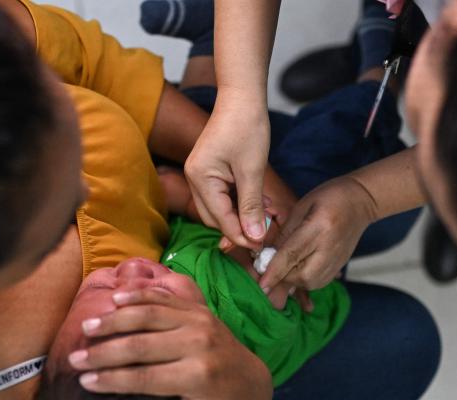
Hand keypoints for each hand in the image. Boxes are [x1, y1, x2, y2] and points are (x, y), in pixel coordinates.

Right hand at [70, 289, 272, 399]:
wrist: (251, 381)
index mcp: (200, 376)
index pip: (145, 377)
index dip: (111, 380)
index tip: (84, 381)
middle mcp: (199, 343)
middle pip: (142, 344)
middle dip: (104, 351)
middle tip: (75, 357)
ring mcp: (200, 320)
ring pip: (150, 314)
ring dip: (116, 319)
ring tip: (88, 325)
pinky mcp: (198, 308)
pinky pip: (164, 298)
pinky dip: (139, 296)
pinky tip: (116, 299)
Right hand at [185, 105, 269, 249]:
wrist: (241, 97)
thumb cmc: (247, 127)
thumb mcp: (253, 171)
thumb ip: (252, 207)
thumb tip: (255, 238)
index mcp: (200, 178)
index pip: (219, 219)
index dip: (241, 235)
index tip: (261, 246)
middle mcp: (193, 178)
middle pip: (214, 218)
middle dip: (238, 228)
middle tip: (263, 236)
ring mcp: (198, 174)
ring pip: (217, 209)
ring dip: (239, 216)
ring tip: (263, 218)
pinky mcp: (207, 170)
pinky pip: (220, 196)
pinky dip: (237, 203)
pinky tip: (256, 204)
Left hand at [260, 176, 376, 308]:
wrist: (361, 201)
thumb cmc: (328, 197)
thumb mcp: (300, 207)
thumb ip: (284, 233)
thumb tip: (266, 256)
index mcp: (319, 226)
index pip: (292, 254)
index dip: (274, 271)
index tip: (261, 285)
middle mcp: (330, 247)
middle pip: (302, 275)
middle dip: (282, 276)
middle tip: (270, 266)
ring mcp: (338, 259)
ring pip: (310, 282)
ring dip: (292, 279)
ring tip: (284, 265)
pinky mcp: (341, 265)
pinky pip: (318, 282)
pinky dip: (304, 280)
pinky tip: (298, 267)